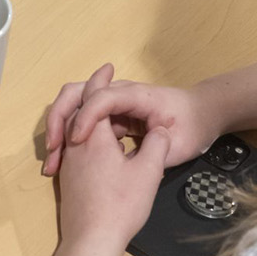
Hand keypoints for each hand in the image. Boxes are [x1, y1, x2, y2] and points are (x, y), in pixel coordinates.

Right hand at [44, 68, 219, 177]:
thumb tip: (125, 154)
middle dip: (60, 117)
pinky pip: (84, 122)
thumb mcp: (179, 145)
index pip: (102, 98)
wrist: (203, 114)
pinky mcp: (112, 117)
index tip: (76, 141)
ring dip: (60, 130)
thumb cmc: (193, 127)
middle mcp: (120, 94)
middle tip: (53, 148)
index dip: (86, 117)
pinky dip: (70, 138)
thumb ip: (154, 149)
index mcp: (137, 96)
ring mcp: (114, 104)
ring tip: (54, 162)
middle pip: (78, 93)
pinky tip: (65, 163)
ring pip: (76, 106)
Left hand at [50, 65, 173, 253]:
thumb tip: (159, 131)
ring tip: (104, 113)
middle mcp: (75, 144)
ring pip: (73, 128)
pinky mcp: (68, 177)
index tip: (108, 68)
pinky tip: (102, 146)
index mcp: (93, 136)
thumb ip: (156, 145)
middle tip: (102, 83)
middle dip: (89, 93)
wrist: (91, 241)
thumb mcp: (148, 172)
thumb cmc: (120, 205)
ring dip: (87, 116)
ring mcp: (69, 162)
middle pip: (76, 108)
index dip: (102, 80)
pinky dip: (85, 134)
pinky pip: (73, 145)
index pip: (94, 97)